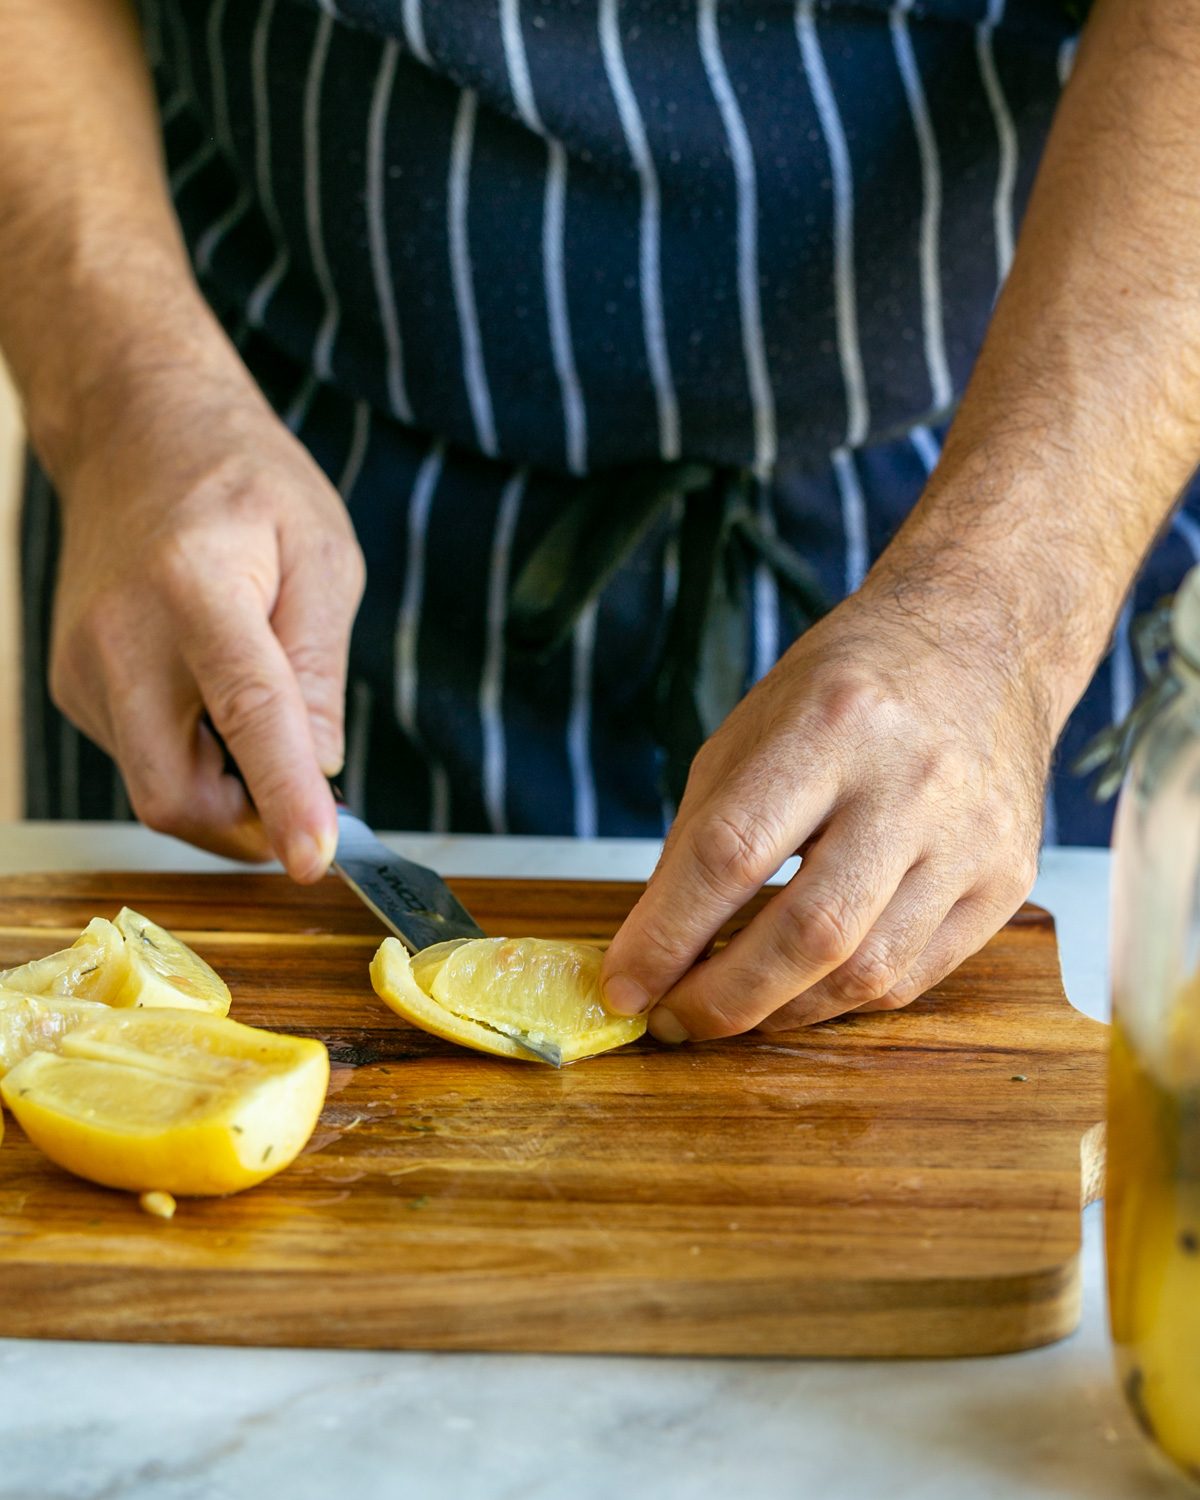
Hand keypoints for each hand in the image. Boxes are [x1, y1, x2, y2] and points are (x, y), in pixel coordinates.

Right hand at [48, 363, 364, 879]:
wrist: (137, 432)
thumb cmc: (246, 483)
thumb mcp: (323, 554)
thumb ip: (320, 667)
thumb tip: (322, 769)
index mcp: (196, 589)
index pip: (247, 715)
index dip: (283, 797)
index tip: (316, 860)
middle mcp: (120, 637)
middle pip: (174, 793)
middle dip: (248, 825)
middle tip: (306, 803)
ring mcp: (81, 667)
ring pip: (156, 787)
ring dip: (224, 786)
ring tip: (258, 706)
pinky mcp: (72, 687)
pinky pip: (141, 758)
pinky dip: (193, 758)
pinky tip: (211, 695)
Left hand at [601, 570, 1054, 1040]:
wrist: (981, 643)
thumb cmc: (849, 689)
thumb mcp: (752, 730)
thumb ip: (702, 836)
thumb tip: (655, 949)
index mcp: (831, 722)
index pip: (731, 852)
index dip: (667, 935)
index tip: (624, 986)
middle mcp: (912, 780)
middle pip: (809, 931)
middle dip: (724, 998)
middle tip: (674, 1021)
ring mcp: (972, 836)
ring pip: (867, 971)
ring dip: (781, 1013)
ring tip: (729, 1010)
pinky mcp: (1007, 879)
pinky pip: (915, 976)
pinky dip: (842, 1001)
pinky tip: (800, 991)